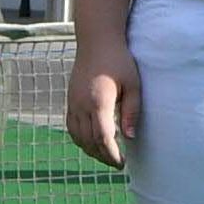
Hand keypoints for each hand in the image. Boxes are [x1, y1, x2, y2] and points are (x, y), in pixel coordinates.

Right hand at [66, 50, 139, 168]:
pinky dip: (80, 139)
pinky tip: (91, 142)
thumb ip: (132, 111)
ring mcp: (73, 102)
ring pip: (77, 136)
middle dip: (103, 156)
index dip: (111, 154)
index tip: (122, 163)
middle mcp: (81, 104)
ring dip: (90, 150)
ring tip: (106, 156)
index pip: (102, 137)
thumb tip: (130, 137)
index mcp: (98, 101)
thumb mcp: (133, 84)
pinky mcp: (70, 99)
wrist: (96, 40)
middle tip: (117, 163)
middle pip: (88, 140)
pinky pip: (71, 127)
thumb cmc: (119, 60)